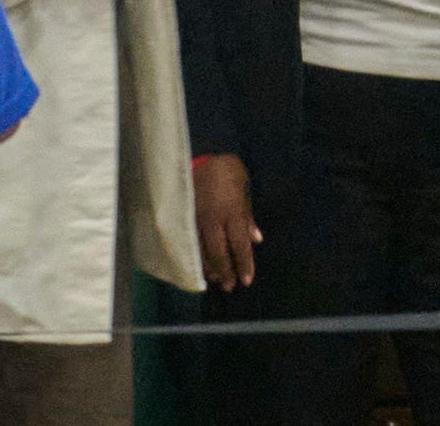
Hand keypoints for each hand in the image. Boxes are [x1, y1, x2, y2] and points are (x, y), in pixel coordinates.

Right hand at [193, 152, 262, 290]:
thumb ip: (248, 214)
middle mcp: (213, 218)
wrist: (197, 152)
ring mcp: (195, 219)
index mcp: (231, 210)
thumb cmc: (226, 169)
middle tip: (230, 286)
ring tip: (215, 279)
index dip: (243, 263)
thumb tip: (256, 239)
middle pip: (219, 252)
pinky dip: (195, 255)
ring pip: (202, 250)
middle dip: (225, 271)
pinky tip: (198, 264)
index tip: (246, 280)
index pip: (239, 244)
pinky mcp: (183, 217)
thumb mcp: (243, 185)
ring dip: (209, 267)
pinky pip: (189, 241)